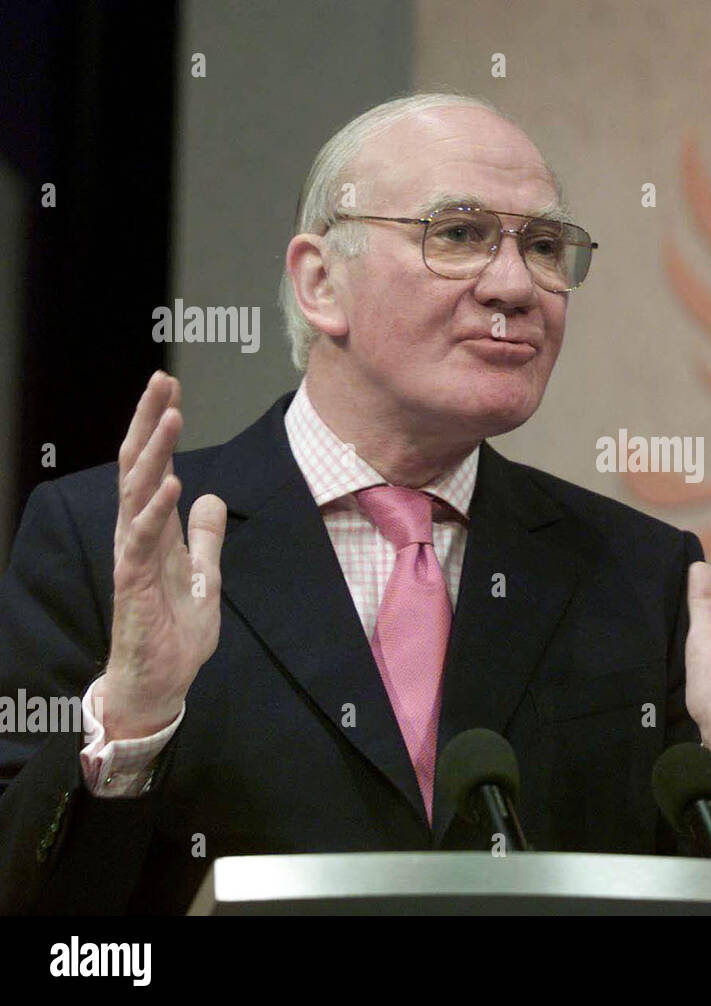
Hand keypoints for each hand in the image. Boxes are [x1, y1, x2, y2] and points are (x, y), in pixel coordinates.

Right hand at [99, 372, 227, 740]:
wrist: (162, 682)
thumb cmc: (176, 632)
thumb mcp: (205, 576)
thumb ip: (207, 538)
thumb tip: (213, 498)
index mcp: (157, 529)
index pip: (155, 466)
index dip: (161, 428)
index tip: (171, 390)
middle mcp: (139, 535)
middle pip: (139, 467)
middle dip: (150, 422)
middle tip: (161, 381)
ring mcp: (134, 556)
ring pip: (136, 493)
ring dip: (155, 454)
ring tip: (169, 417)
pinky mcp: (134, 583)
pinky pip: (142, 540)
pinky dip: (156, 511)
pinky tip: (170, 484)